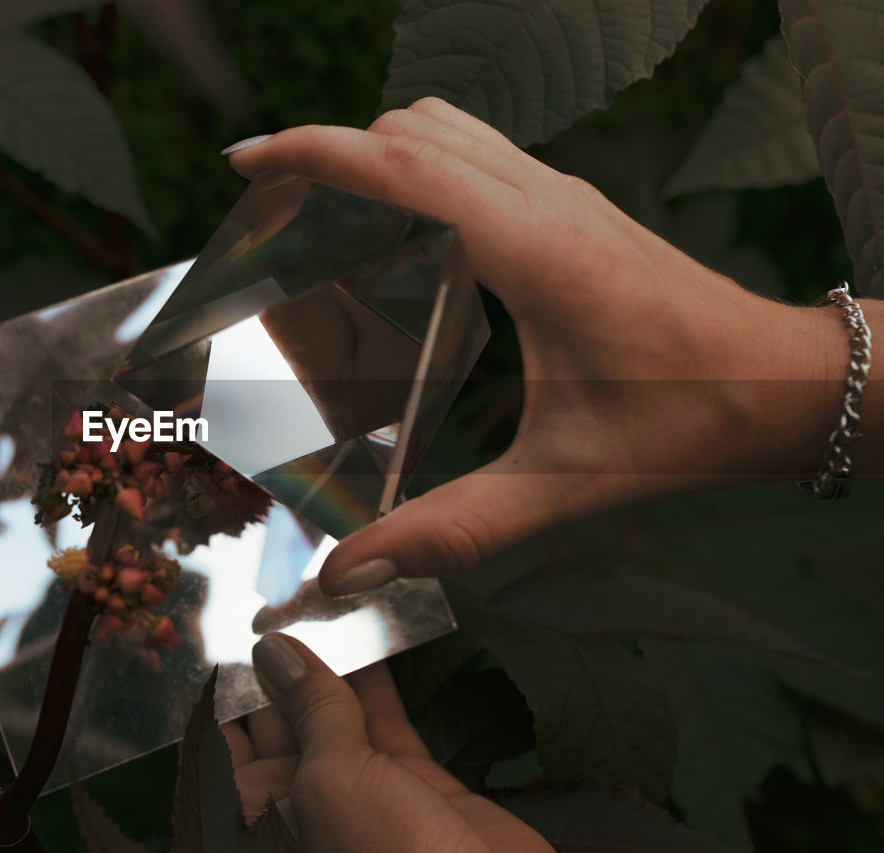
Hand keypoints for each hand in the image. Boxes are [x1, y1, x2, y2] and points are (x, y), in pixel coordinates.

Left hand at [225, 633, 551, 852]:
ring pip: (333, 714)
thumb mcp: (331, 781)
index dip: (228, 685)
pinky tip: (373, 629)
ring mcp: (360, 794)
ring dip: (330, 662)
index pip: (225, 742)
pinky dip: (379, 680)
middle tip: (279, 597)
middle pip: (278, 720)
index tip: (230, 624)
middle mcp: (301, 805)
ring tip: (323, 601)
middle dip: (278, 663)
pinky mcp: (415, 785)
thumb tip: (273, 650)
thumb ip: (307, 711)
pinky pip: (386, 721)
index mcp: (261, 816)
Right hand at [226, 98, 875, 592]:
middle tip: (270, 204)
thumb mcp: (565, 486)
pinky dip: (419, 160)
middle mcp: (548, 202)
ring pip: (448, 127)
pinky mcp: (573, 205)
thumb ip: (456, 529)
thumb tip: (352, 567)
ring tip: (321, 204)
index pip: (406, 165)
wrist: (785, 383)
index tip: (245, 162)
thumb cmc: (688, 422)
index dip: (314, 152)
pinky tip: (399, 226)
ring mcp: (564, 194)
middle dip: (330, 148)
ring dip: (377, 147)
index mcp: (536, 251)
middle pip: (414, 131)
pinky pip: (478, 150)